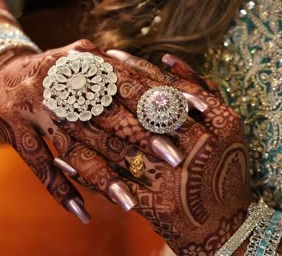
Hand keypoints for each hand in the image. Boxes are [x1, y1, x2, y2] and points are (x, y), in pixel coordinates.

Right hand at [0, 39, 181, 221]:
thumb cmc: (52, 72)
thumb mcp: (81, 60)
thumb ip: (116, 71)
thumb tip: (168, 90)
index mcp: (80, 61)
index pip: (127, 80)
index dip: (158, 98)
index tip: (191, 116)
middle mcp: (57, 82)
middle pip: (104, 114)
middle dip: (142, 136)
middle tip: (174, 159)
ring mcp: (33, 109)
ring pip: (72, 146)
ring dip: (101, 175)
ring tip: (129, 201)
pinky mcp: (14, 132)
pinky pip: (39, 167)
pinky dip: (60, 191)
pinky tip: (81, 213)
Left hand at [51, 50, 253, 254]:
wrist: (223, 224)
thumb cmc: (222, 168)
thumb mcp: (223, 125)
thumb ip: (200, 89)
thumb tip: (166, 57)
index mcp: (219, 121)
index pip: (166, 86)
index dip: (134, 69)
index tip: (105, 56)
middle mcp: (199, 146)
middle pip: (137, 113)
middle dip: (101, 92)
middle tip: (72, 75)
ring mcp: (177, 176)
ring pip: (119, 145)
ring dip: (84, 128)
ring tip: (57, 111)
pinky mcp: (157, 203)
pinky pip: (114, 183)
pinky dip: (86, 171)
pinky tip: (63, 158)